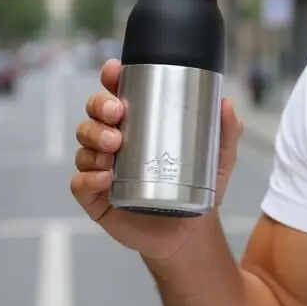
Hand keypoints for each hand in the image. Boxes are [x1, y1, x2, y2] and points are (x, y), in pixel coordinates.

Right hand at [70, 59, 244, 260]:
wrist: (190, 233)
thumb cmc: (199, 188)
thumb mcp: (219, 158)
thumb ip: (226, 131)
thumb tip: (226, 104)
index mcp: (137, 125)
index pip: (117, 95)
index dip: (110, 79)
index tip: (114, 72)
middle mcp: (113, 143)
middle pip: (93, 115)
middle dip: (99, 107)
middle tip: (118, 114)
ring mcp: (102, 169)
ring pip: (84, 145)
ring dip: (94, 138)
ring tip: (114, 146)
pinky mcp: (96, 198)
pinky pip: (80, 183)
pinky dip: (88, 177)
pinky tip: (104, 175)